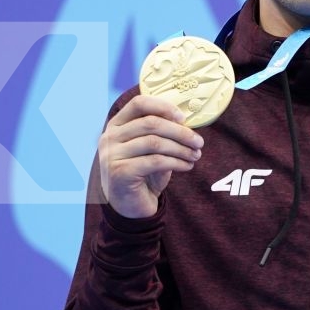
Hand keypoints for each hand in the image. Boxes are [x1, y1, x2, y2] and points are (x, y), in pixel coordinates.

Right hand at [98, 95, 203, 218]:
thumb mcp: (151, 149)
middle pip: (151, 123)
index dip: (163, 106)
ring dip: (181, 149)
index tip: (183, 118)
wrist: (130, 206)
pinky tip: (187, 166)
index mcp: (117, 125)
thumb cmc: (144, 174)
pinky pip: (155, 161)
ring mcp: (112, 154)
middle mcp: (110, 137)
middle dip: (180, 132)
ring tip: (195, 155)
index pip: (139, 103)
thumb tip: (186, 122)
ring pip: (155, 142)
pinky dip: (176, 162)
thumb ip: (161, 133)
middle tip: (199, 142)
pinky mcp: (120, 172)